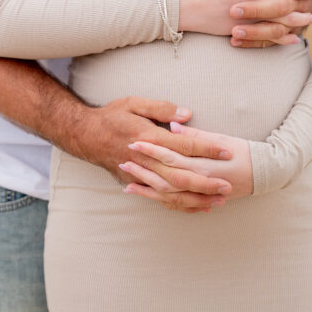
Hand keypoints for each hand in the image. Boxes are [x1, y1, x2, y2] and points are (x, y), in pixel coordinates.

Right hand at [73, 97, 234, 213]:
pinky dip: (179, 205)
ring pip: (171, 193)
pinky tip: (197, 207)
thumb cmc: (111, 116)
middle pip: (180, 176)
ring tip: (218, 201)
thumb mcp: (134, 103)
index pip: (183, 146)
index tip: (226, 152)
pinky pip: (160, 199)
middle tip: (227, 186)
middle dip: (205, 183)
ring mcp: (139, 174)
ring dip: (196, 199)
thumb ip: (162, 108)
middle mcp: (145, 160)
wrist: (85, 135)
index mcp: (148, 138)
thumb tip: (187, 114)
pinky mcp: (135, 183)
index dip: (206, 150)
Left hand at [120, 123, 253, 210]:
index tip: (134, 142)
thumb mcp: (221, 138)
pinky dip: (160, 202)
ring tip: (127, 184)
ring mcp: (200, 194)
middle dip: (143, 170)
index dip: (151, 150)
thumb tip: (171, 127)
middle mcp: (199, 181)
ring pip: (168, 196)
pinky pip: (177, 205)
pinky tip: (147, 197)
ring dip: (147, 190)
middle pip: (164, 177)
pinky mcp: (201, 200)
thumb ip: (194, 135)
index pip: (171, 156)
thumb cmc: (244, 152)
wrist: (265, 173)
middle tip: (124, 160)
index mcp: (202, 164)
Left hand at [230, 0, 311, 47]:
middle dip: (256, 9)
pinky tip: (236, 41)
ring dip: (255, 31)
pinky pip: (272, 41)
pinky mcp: (289, 32)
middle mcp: (299, 0)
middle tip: (233, 10)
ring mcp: (296, 19)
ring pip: (277, 28)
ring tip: (234, 32)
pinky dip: (254, 42)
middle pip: (279, 6)